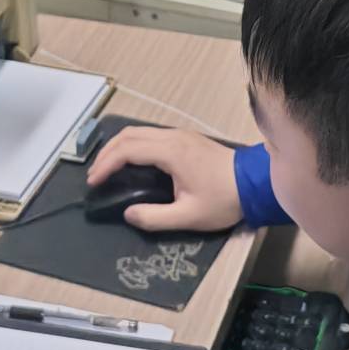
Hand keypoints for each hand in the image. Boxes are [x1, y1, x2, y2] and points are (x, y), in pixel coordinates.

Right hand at [85, 127, 242, 232]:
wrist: (254, 183)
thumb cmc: (223, 200)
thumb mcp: (188, 216)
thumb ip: (154, 217)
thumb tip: (128, 213)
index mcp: (171, 152)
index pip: (128, 150)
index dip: (106, 165)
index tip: (93, 182)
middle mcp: (173, 136)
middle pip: (129, 135)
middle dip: (107, 153)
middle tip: (95, 174)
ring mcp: (181, 134)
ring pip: (140, 132)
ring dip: (120, 147)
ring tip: (107, 168)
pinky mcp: (187, 138)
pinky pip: (151, 135)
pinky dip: (133, 145)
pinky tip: (131, 161)